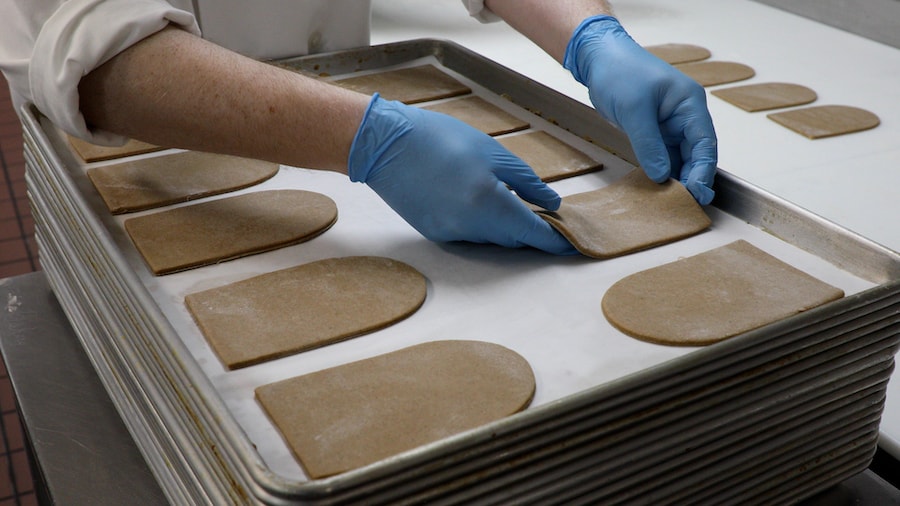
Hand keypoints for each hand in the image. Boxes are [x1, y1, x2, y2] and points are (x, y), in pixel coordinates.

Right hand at [348, 94, 576, 253]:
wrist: (385, 145)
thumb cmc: (440, 139)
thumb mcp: (492, 152)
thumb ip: (526, 181)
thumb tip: (552, 203)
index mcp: (489, 203)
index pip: (532, 232)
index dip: (555, 241)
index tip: (573, 243)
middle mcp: (470, 226)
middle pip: (513, 238)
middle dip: (531, 230)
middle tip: (547, 216)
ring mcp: (450, 233)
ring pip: (492, 238)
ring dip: (507, 226)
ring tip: (512, 202)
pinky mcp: (435, 232)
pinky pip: (471, 234)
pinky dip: (484, 224)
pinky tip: (480, 201)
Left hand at [564, 15, 717, 204]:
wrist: (599, 59)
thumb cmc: (620, 72)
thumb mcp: (634, 110)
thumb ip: (649, 144)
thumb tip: (661, 175)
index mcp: (689, 104)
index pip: (705, 142)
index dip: (703, 170)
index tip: (698, 193)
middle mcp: (684, 115)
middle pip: (697, 153)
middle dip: (694, 178)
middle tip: (689, 205)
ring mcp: (670, 124)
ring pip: (681, 157)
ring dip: (679, 177)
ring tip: (675, 203)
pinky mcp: (654, 131)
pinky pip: (664, 155)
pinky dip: (663, 171)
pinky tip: (660, 188)